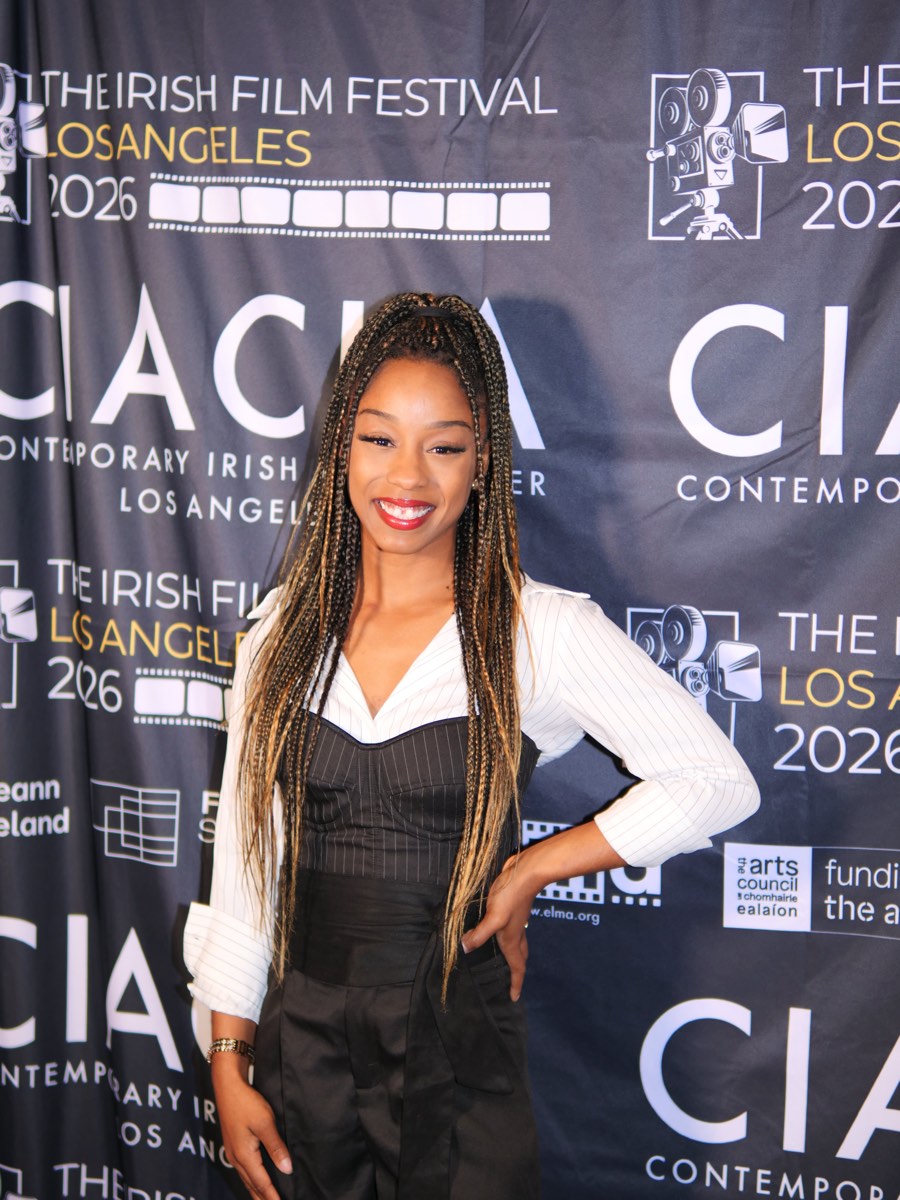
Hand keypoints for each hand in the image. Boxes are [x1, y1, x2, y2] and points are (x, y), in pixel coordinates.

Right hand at [211, 1057, 291, 1199]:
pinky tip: (256, 1179)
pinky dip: (252, 1179)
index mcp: (244, 1156)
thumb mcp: (265, 1123)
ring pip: (246, 1179)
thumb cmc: (246, 1102)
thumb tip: (287, 1169)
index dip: (273, 1197)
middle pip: (252, 1186)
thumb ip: (276, 1147)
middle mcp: (236, 1158)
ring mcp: (232, 1152)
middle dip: (264, 1198)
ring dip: (257, 1191)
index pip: (261, 1183)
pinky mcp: (233, 1145)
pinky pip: (243, 1170)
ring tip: (267, 1199)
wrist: (227, 1086)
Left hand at [460, 853, 535, 1000]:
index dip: (516, 983)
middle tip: (510, 981)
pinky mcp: (511, 907)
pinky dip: (505, 934)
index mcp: (512, 939)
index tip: (514, 998)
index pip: (517, 967)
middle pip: (519, 957)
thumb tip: (465, 948)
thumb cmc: (511, 896)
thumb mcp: (494, 917)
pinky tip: (494, 927)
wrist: (527, 872)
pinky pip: (510, 927)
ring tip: (501, 958)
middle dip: (516, 971)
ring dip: (511, 953)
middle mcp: (516, 931)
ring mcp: (515, 919)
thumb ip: (480, 934)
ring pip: (516, 942)